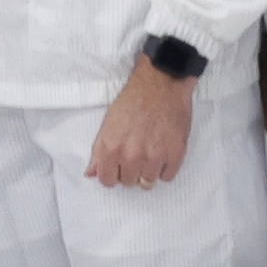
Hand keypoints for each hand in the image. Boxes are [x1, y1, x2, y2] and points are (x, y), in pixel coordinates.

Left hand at [87, 59, 196, 188]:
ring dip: (148, 170)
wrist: (160, 83)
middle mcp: (131, 156)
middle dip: (130, 170)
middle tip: (135, 153)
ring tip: (150, 151)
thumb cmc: (134, 99)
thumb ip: (98, 152)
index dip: (112, 174)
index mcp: (111, 148)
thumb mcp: (108, 123)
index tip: (117, 167)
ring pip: (148, 182)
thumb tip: (91, 173)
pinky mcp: (175, 154)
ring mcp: (154, 157)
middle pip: (129, 182)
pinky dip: (165, 167)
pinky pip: (167, 176)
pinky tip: (162, 152)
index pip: (107, 180)